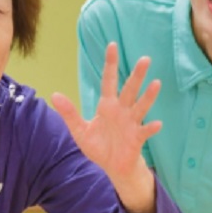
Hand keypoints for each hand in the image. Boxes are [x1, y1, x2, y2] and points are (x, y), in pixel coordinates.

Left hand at [49, 43, 161, 186]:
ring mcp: (131, 123)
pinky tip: (157, 124)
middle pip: (129, 90)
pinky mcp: (137, 138)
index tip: (112, 45)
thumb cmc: (99, 146)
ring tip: (156, 84)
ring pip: (140, 106)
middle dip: (137, 75)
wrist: (113, 167)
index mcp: (107, 106)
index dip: (110, 64)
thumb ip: (69, 113)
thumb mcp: (80, 131)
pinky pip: (144, 131)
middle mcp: (121, 111)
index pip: (108, 81)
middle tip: (145, 59)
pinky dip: (151, 128)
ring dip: (148, 96)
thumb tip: (54, 95)